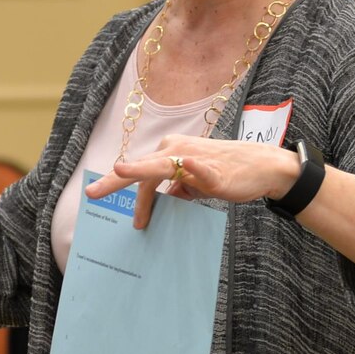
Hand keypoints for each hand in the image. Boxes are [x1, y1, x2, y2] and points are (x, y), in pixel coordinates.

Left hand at [85, 135, 301, 229]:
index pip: (139, 171)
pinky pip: (201, 170)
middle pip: (142, 167)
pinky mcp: (216, 171)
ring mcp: (197, 159)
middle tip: (92, 193)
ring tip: (119, 171)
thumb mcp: (194, 184)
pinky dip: (193, 168)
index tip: (96, 196)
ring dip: (140, 171)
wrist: (262, 168)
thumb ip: (175, 189)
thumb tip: (159, 203)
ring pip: (163, 165)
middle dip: (115, 180)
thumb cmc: (226, 173)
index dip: (118, 185)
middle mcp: (178, 150)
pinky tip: (186, 166)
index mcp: (171, 153)